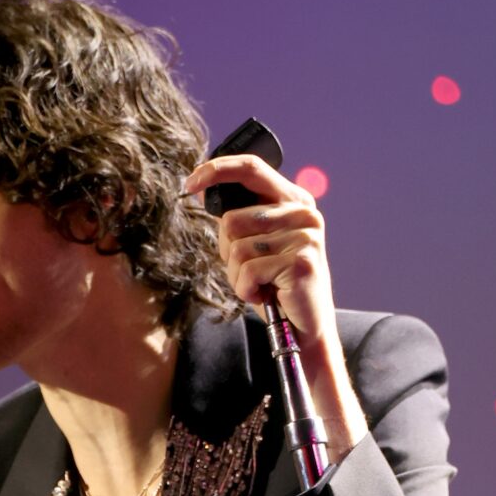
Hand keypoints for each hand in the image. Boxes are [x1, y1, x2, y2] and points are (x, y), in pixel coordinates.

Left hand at [184, 153, 367, 458]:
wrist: (305, 328)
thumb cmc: (276, 286)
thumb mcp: (256, 245)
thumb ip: (239, 218)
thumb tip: (203, 189)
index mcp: (293, 200)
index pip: (252, 167)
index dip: (218, 169)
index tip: (191, 182)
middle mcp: (303, 212)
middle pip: (232, 220)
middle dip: (229, 253)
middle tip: (252, 272)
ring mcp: (305, 235)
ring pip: (236, 248)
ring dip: (238, 275)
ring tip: (262, 285)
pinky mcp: (301, 260)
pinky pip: (247, 271)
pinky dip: (247, 290)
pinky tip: (267, 295)